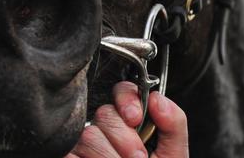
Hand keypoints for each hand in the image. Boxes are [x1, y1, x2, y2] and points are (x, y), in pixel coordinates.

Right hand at [68, 81, 188, 157]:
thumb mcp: (173, 155)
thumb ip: (174, 124)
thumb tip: (157, 99)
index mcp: (130, 123)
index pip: (121, 92)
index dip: (127, 99)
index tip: (136, 118)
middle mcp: (105, 131)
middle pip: (104, 113)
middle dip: (124, 136)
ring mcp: (83, 149)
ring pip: (88, 135)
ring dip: (109, 155)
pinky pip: (70, 154)